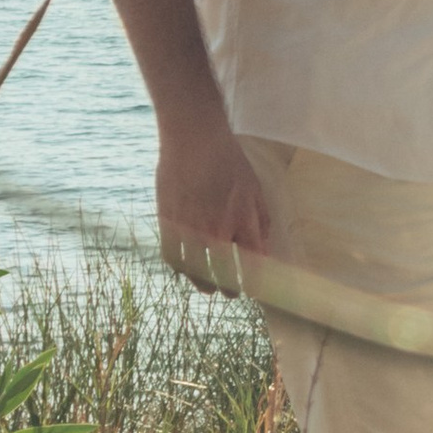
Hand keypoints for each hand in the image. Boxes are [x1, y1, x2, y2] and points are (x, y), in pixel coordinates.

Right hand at [155, 117, 270, 284]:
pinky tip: (186, 271)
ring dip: (204, 285)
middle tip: (231, 294)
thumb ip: (262, 221)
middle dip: (230, 290)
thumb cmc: (228, 161)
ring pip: (197, 272)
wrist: (194, 139)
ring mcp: (191, 228)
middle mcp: (218, 230)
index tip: (254, 291)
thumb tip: (264, 248)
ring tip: (208, 288)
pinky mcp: (168, 223)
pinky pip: (172, 258)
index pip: (253, 266)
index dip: (254, 284)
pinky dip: (180, 269)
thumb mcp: (255, 188)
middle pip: (224, 275)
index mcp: (243, 222)